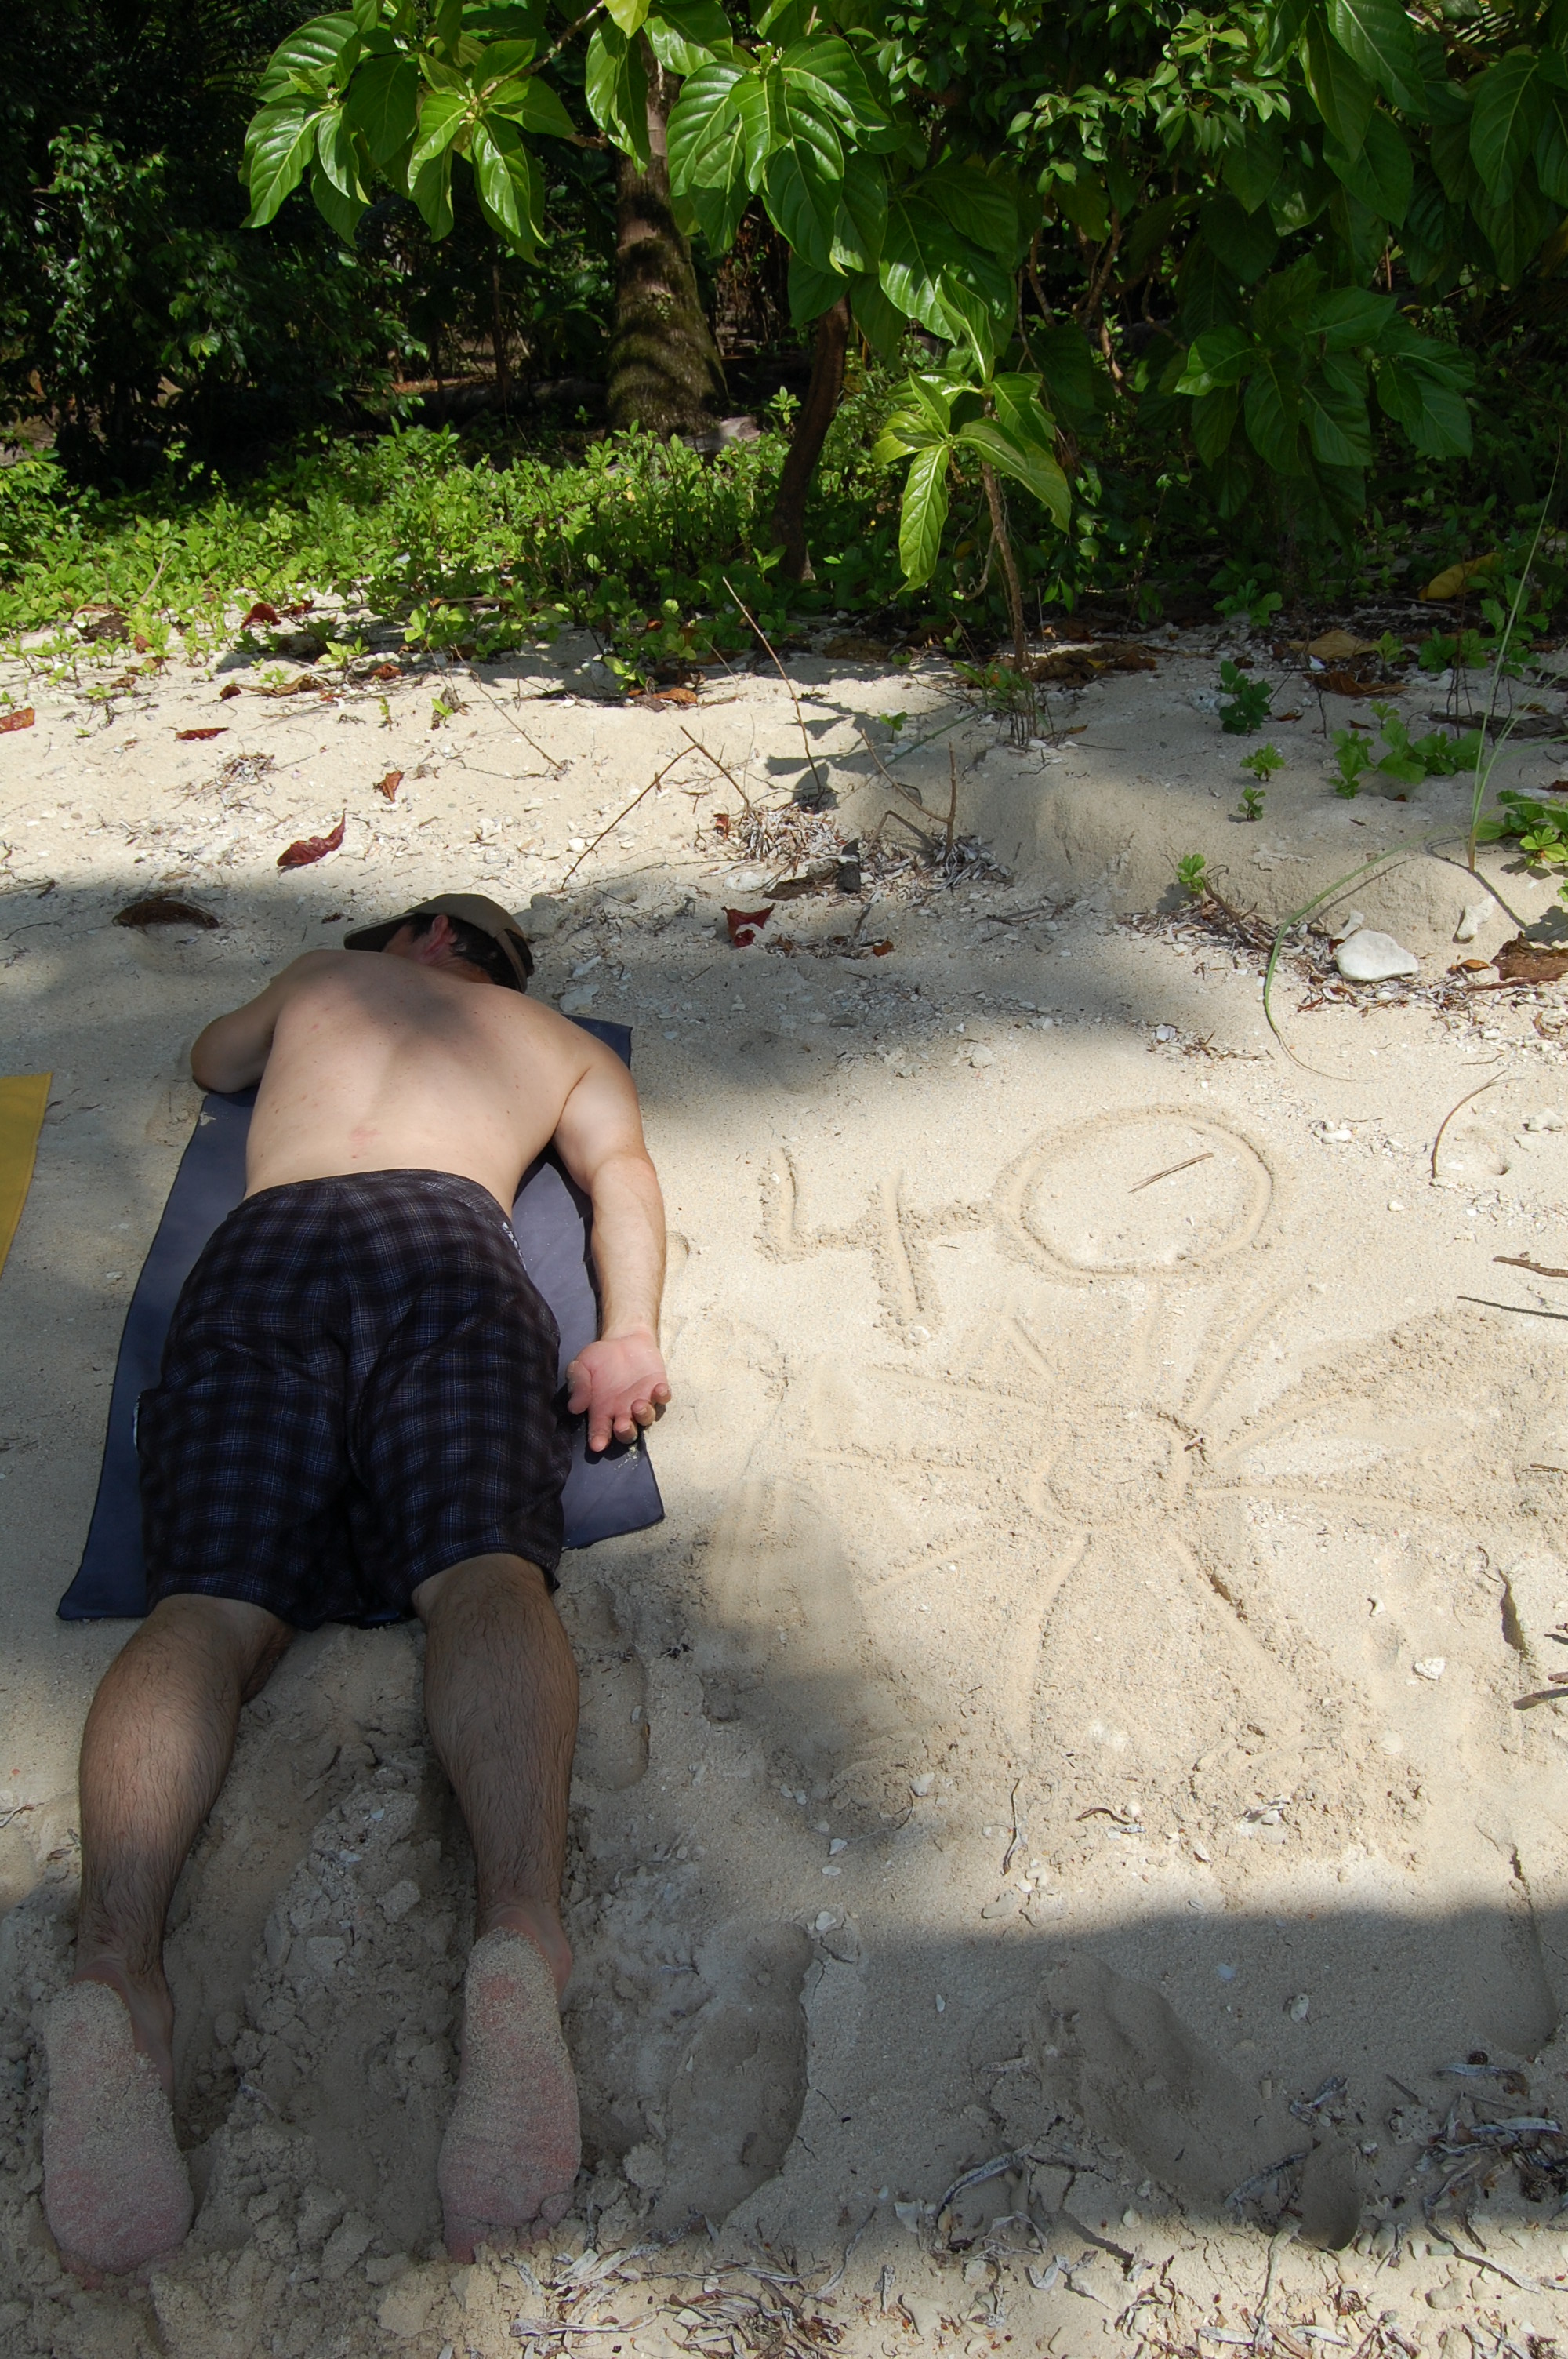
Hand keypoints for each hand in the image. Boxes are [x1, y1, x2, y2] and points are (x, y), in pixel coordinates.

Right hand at [565, 1328, 670, 1453]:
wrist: (624, 1339)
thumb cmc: (600, 1357)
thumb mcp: (581, 1366)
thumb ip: (578, 1385)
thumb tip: (575, 1407)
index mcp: (602, 1410)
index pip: (600, 1431)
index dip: (599, 1439)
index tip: (597, 1445)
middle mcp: (624, 1411)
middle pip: (627, 1432)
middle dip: (625, 1432)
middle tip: (622, 1426)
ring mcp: (642, 1400)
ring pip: (646, 1417)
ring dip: (643, 1414)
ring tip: (638, 1405)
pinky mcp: (657, 1387)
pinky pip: (663, 1397)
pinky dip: (662, 1395)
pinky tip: (659, 1389)